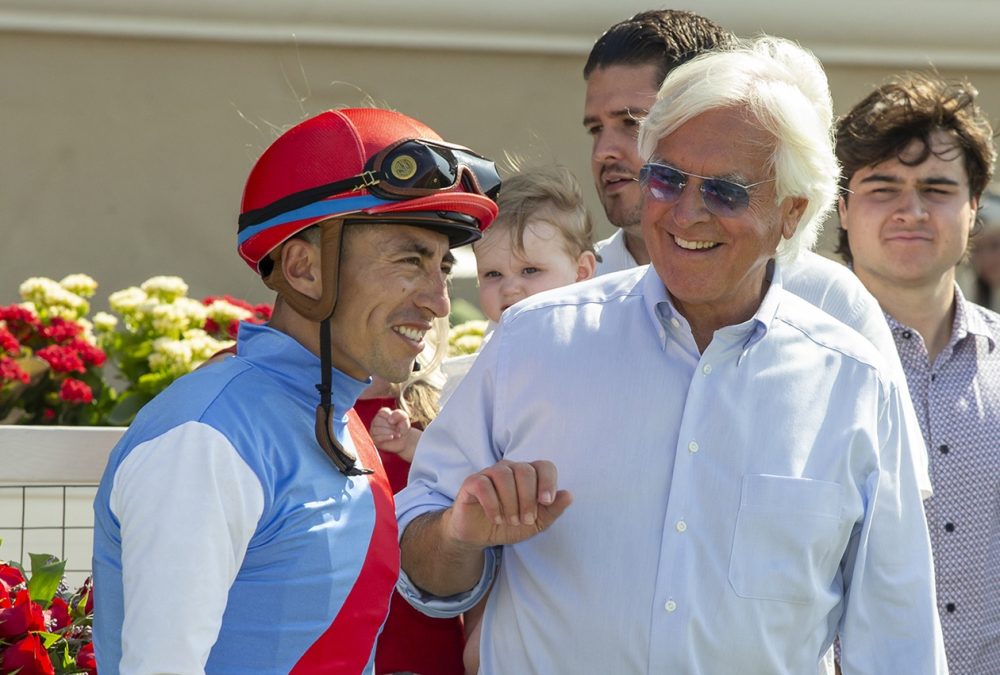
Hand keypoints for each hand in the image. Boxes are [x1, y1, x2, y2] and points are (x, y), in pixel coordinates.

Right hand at [369, 407, 418, 462]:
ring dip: (389, 432)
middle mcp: (376, 421)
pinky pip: (377, 437)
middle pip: (378, 421)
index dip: (389, 416)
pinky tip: (392, 437)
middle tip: (398, 429)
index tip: (395, 421)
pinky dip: (386, 437)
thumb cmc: (402, 427)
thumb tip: (390, 420)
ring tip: (397, 434)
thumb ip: (398, 414)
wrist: (404, 440)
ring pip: (377, 430)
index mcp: (382, 413)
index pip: (382, 411)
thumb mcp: (404, 417)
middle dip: (390, 426)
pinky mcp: (375, 439)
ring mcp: (374, 430)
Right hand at [445, 459, 571, 548]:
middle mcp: (510, 469)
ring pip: (504, 475)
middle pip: (525, 470)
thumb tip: (569, 495)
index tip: (546, 502)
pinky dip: (492, 504)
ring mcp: (490, 473)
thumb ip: (553, 510)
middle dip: (528, 498)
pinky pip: (483, 485)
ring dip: (510, 502)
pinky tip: (496, 518)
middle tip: (525, 520)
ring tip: (511, 521)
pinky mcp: (472, 482)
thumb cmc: (510, 525)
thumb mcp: (536, 523)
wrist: (480, 536)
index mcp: (529, 475)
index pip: (544, 466)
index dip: (548, 482)